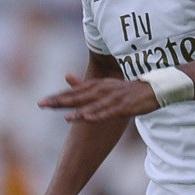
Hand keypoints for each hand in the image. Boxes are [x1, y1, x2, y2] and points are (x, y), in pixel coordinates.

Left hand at [39, 72, 159, 122]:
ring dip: (78, 110)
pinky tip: (88, 118)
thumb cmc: (125, 89)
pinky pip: (108, 112)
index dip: (57, 97)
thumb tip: (65, 76)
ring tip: (63, 116)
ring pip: (92, 105)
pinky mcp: (123, 106)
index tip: (41, 102)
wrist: (152, 88)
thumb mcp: (103, 84)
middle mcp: (101, 90)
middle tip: (42, 105)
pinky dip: (98, 115)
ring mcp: (112, 98)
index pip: (72, 92)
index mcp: (95, 86)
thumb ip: (83, 83)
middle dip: (60, 102)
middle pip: (77, 97)